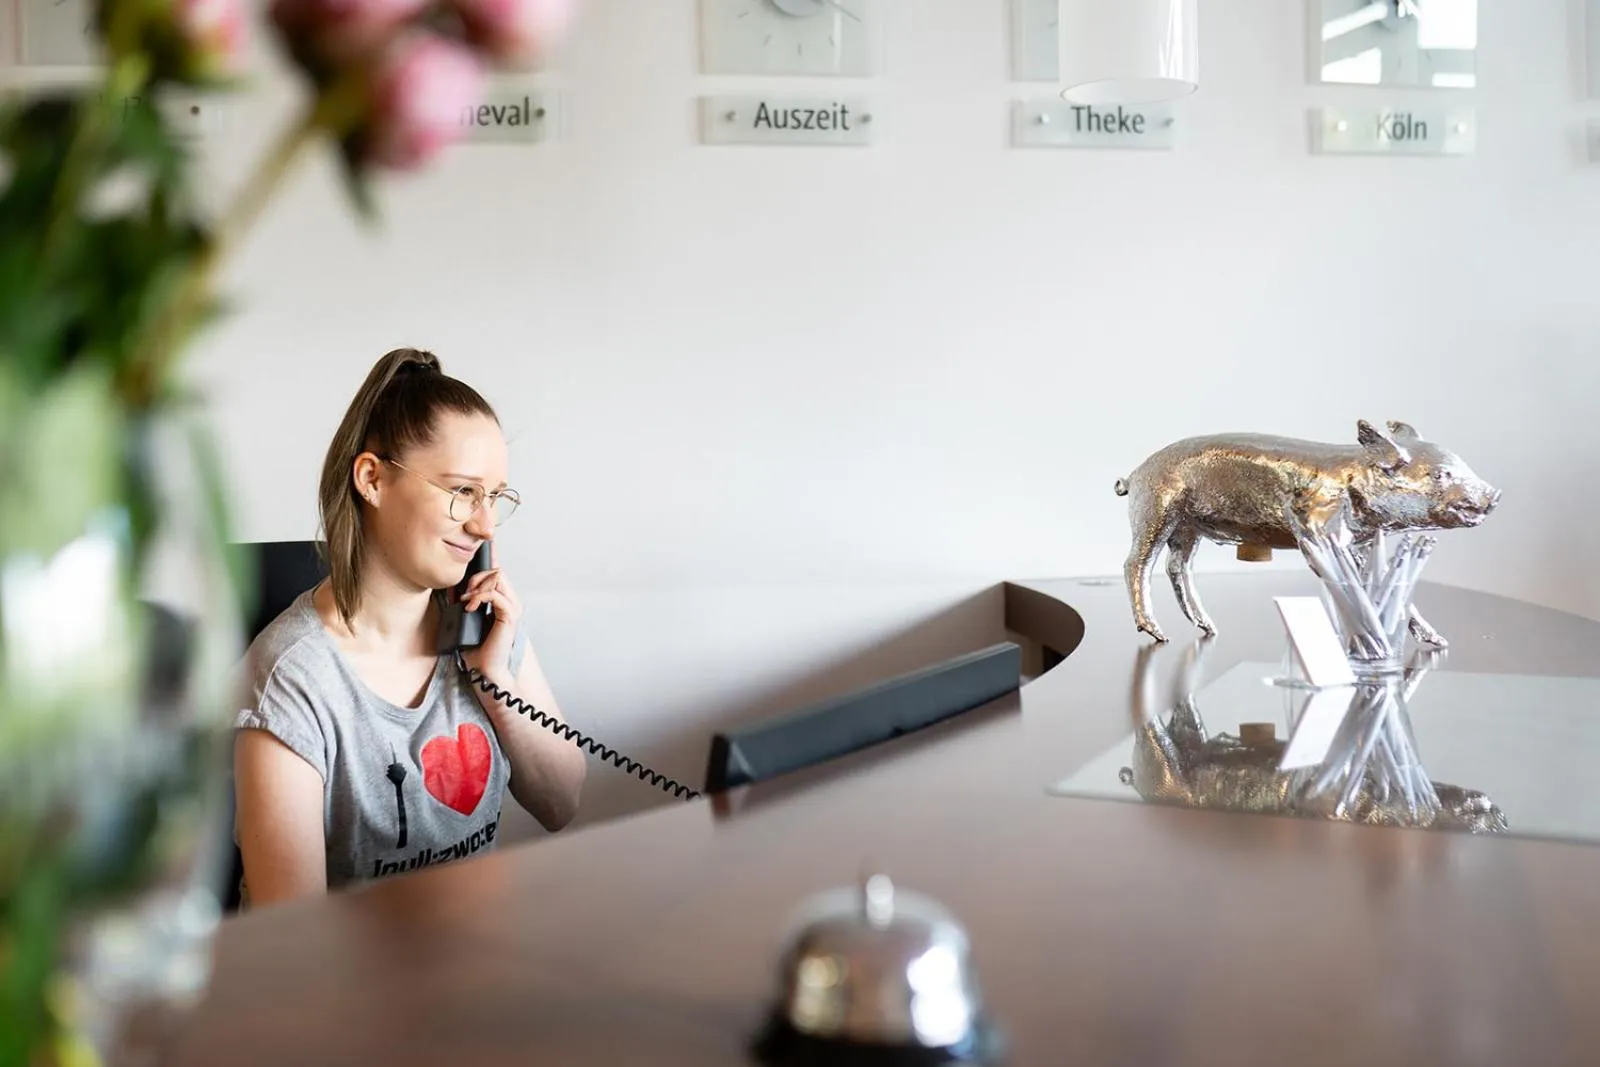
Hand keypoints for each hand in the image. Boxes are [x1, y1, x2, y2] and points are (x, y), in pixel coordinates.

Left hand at [457, 543, 521, 683]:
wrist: (484, 672)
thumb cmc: (475, 650)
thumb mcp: (465, 620)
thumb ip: (465, 602)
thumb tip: (453, 587)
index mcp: (502, 602)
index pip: (498, 573)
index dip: (492, 556)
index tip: (485, 542)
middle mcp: (510, 602)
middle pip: (497, 571)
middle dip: (477, 576)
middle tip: (463, 593)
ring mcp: (512, 609)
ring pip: (498, 577)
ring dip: (478, 585)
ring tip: (467, 600)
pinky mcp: (509, 617)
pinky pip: (496, 594)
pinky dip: (480, 597)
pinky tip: (470, 607)